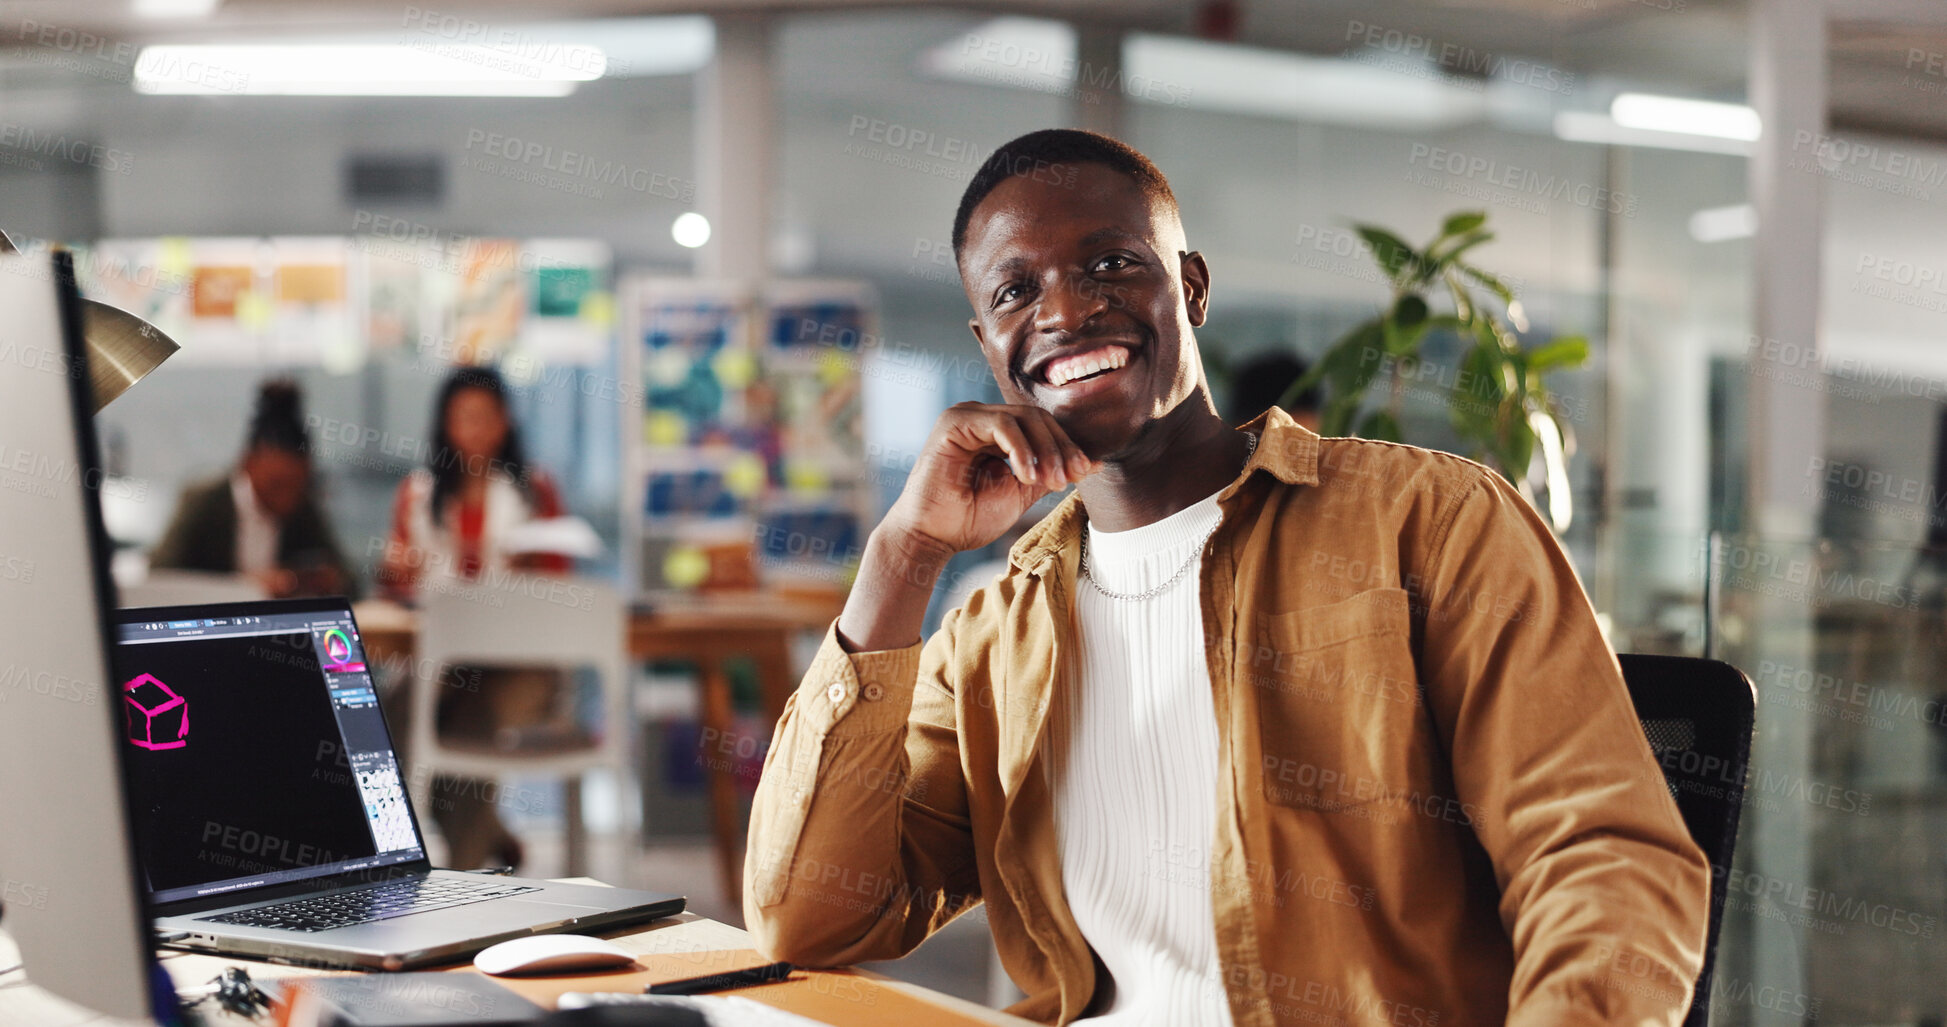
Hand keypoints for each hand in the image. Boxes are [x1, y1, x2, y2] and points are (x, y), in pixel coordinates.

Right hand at [880, 402, 1097, 556]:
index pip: (1042, 425)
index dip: (1066, 446)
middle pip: (1035, 417)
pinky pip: (1000, 424)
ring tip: (1051, 481)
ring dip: (1044, 449)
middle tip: (1070, 477)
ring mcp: (966, 416)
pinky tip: (1026, 475)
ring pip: (1021, 417)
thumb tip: (1093, 464)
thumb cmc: (969, 518)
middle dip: (1060, 447)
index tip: (1085, 471)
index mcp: (996, 431)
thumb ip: (1051, 475)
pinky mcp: (954, 422)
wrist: (932, 537)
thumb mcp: (1021, 493)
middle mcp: (981, 418)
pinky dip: (1021, 449)